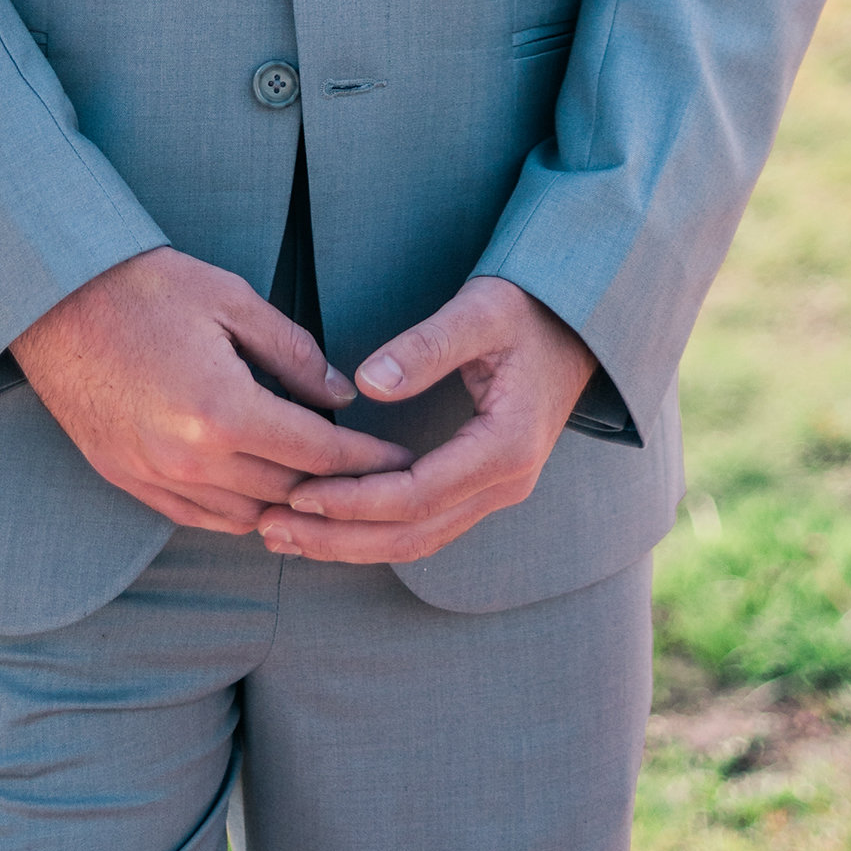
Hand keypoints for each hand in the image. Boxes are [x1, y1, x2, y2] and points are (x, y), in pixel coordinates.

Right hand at [12, 247, 413, 534]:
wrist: (50, 296)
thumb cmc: (144, 285)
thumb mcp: (231, 300)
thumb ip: (294, 354)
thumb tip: (341, 397)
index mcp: (222, 411)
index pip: (318, 453)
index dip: (368, 459)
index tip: (404, 458)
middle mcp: (189, 459)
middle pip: (287, 494)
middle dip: (338, 487)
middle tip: (376, 476)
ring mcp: (153, 476)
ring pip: (245, 516)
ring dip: (287, 505)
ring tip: (321, 486)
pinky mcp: (125, 478)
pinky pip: (196, 518)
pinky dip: (236, 511)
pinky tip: (258, 493)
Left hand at [257, 276, 591, 564]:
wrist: (578, 318)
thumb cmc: (527, 308)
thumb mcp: (480, 311)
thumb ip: (426, 347)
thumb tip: (366, 383)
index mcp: (506, 446)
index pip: (417, 493)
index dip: (353, 498)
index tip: (297, 490)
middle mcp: (507, 482)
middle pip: (413, 533)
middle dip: (339, 536)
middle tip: (273, 528)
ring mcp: (498, 490)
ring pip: (419, 539)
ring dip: (351, 543)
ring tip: (286, 535)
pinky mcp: (485, 485)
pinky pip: (427, 524)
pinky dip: (376, 531)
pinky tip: (331, 524)